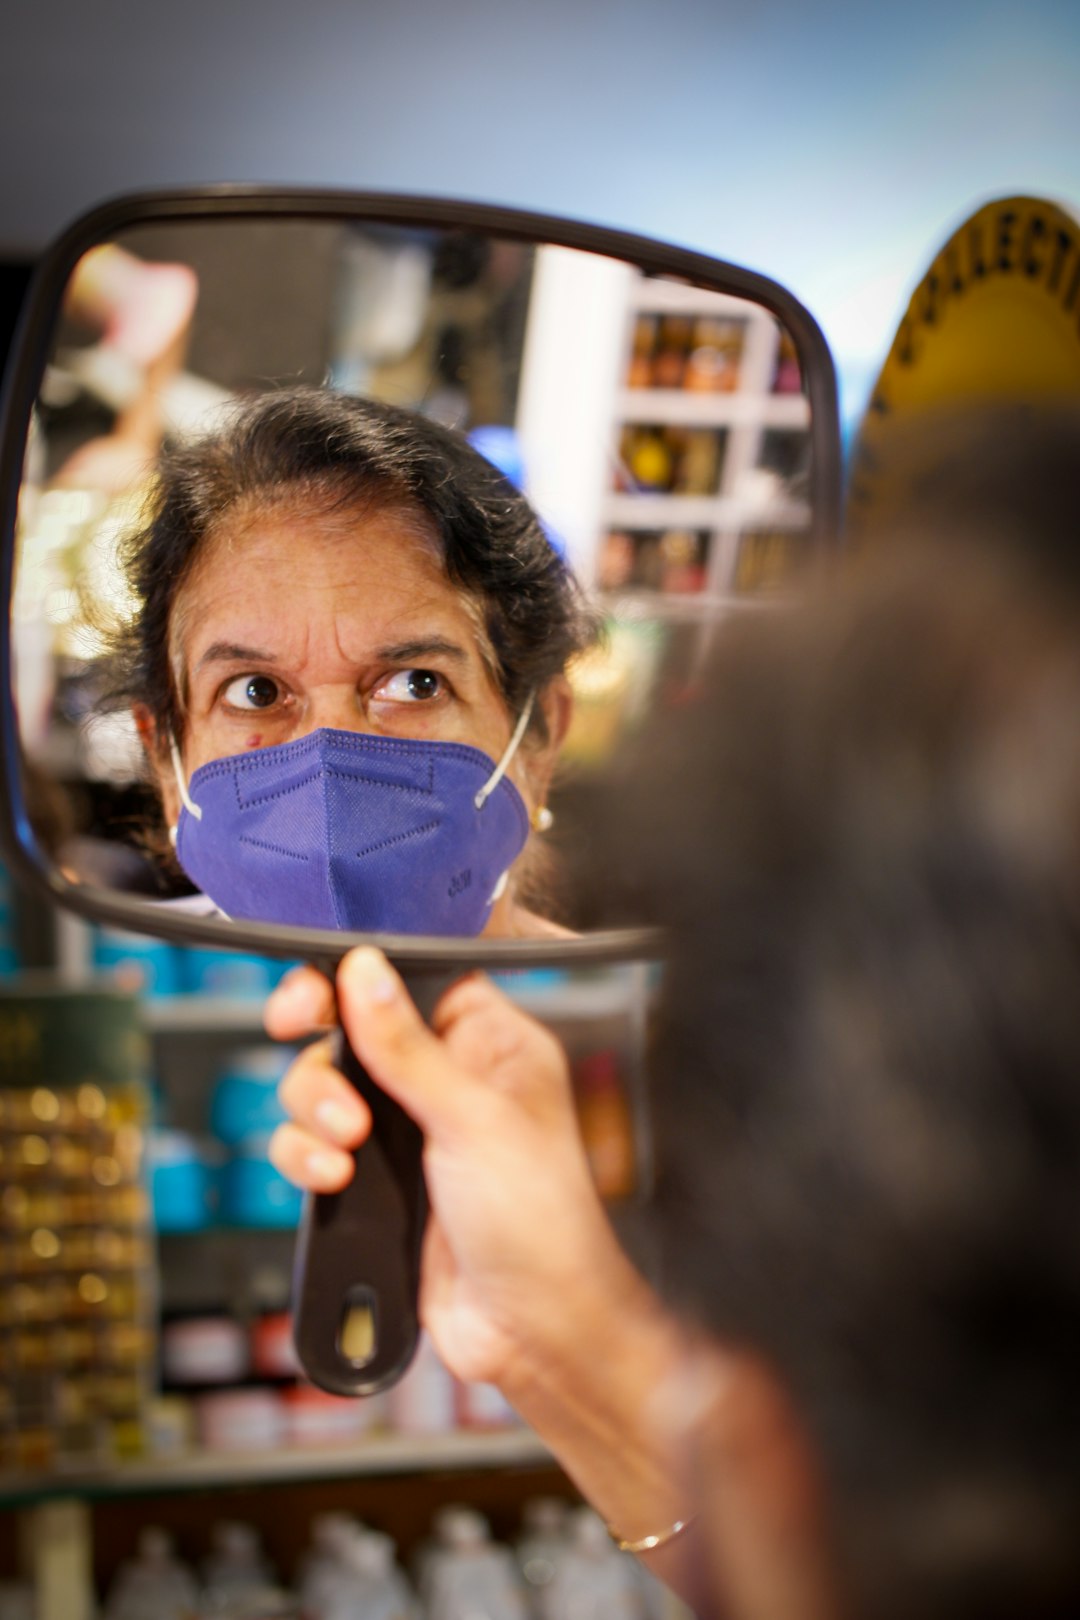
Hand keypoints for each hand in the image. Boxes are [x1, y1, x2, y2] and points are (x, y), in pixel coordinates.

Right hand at [266, 948, 636, 1389]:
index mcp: (489, 1043)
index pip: (409, 982)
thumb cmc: (540, 1222)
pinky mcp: (374, 1181)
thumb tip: (365, 971)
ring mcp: (406, 1132)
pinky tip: (332, 1178)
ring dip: (313, 1109)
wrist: (527, 1329)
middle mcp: (445, 1079)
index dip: (355, 981)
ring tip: (344, 1145)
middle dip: (325, 1056)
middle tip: (314, 1068)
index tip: (310, 996)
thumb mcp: (472, 1118)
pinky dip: (305, 1157)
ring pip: (322, 1088)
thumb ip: (408, 1045)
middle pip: (350, 1031)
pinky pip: (311, 1147)